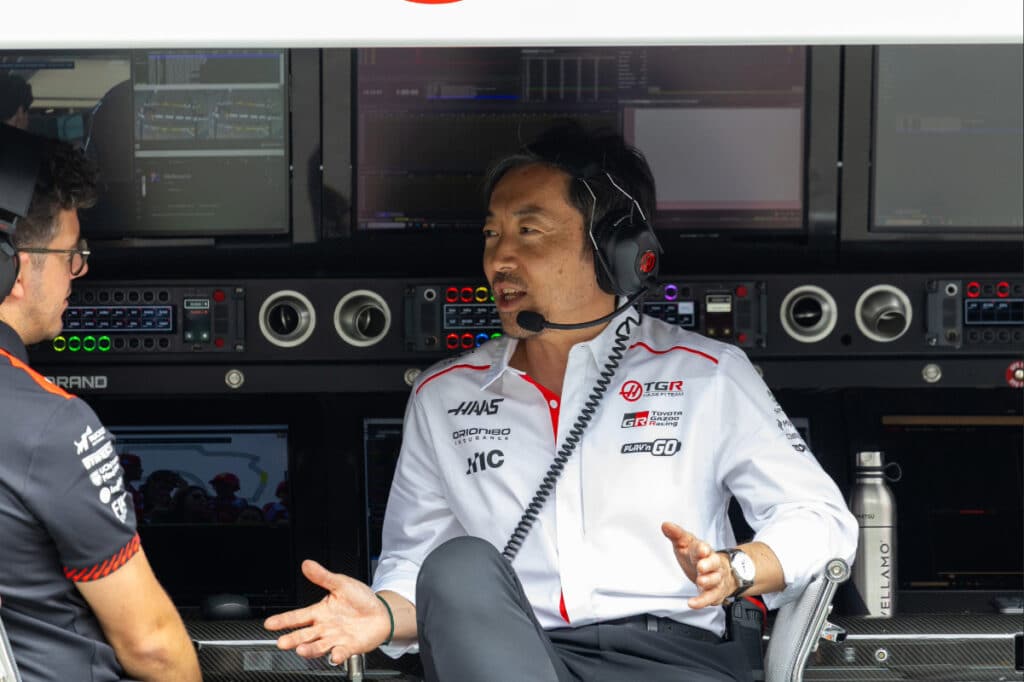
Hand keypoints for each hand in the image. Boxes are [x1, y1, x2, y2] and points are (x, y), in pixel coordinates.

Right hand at [264, 559, 390, 663]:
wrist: (380, 612)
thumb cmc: (360, 599)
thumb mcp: (342, 583)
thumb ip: (323, 577)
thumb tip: (307, 564)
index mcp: (320, 612)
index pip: (298, 617)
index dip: (283, 620)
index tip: (269, 623)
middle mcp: (325, 627)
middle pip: (304, 635)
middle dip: (292, 639)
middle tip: (282, 642)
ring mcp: (336, 638)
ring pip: (318, 646)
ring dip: (310, 649)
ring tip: (301, 650)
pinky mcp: (349, 646)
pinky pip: (341, 652)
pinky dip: (337, 655)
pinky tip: (334, 655)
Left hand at [661, 522, 735, 608]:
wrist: (718, 571)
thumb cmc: (698, 557)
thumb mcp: (686, 544)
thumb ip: (676, 535)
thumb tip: (665, 525)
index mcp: (703, 550)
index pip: (703, 547)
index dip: (702, 548)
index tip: (700, 549)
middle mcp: (712, 564)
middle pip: (714, 563)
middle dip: (709, 564)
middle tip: (701, 566)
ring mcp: (715, 578)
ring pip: (715, 580)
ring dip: (708, 581)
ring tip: (701, 582)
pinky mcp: (714, 593)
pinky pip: (710, 597)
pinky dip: (702, 601)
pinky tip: (693, 603)